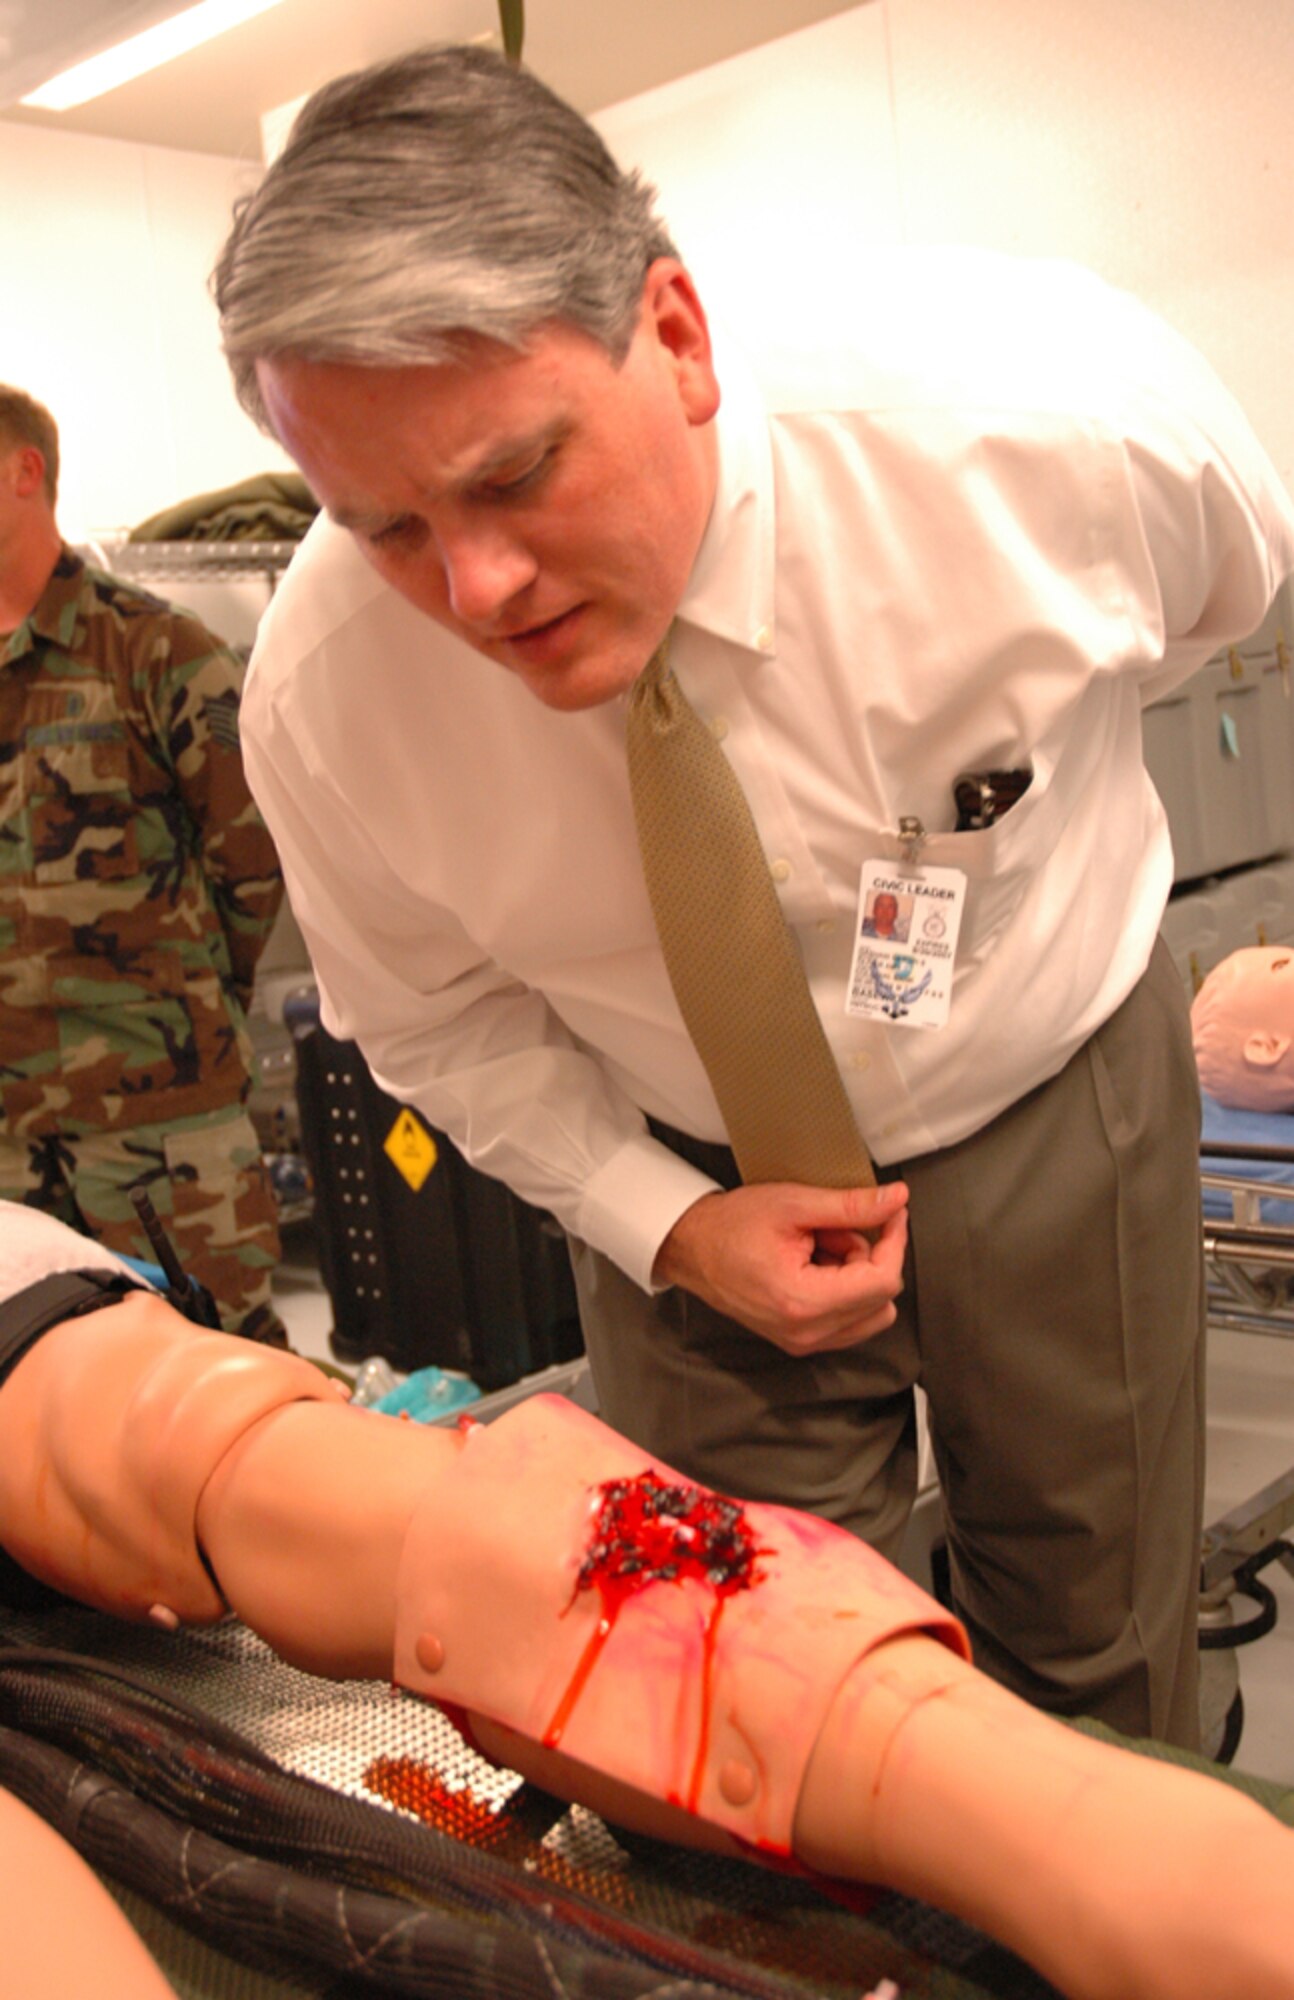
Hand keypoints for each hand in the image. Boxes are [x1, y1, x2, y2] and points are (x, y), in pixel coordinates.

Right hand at [652, 1181, 908, 1354]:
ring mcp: (803, 1342)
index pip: (883, 1282)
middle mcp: (806, 1333)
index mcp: (803, 1302)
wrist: (692, 1249)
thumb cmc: (731, 1226)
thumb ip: (851, 1206)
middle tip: (835, 1228)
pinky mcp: (801, 1341)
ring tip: (822, 1247)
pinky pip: (851, 1321)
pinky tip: (817, 1265)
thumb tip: (896, 1201)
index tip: (891, 1214)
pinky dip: (846, 1291)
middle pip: (881, 1299)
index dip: (895, 1242)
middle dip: (870, 1257)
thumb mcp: (793, 1204)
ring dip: (859, 1276)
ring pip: (871, 1313)